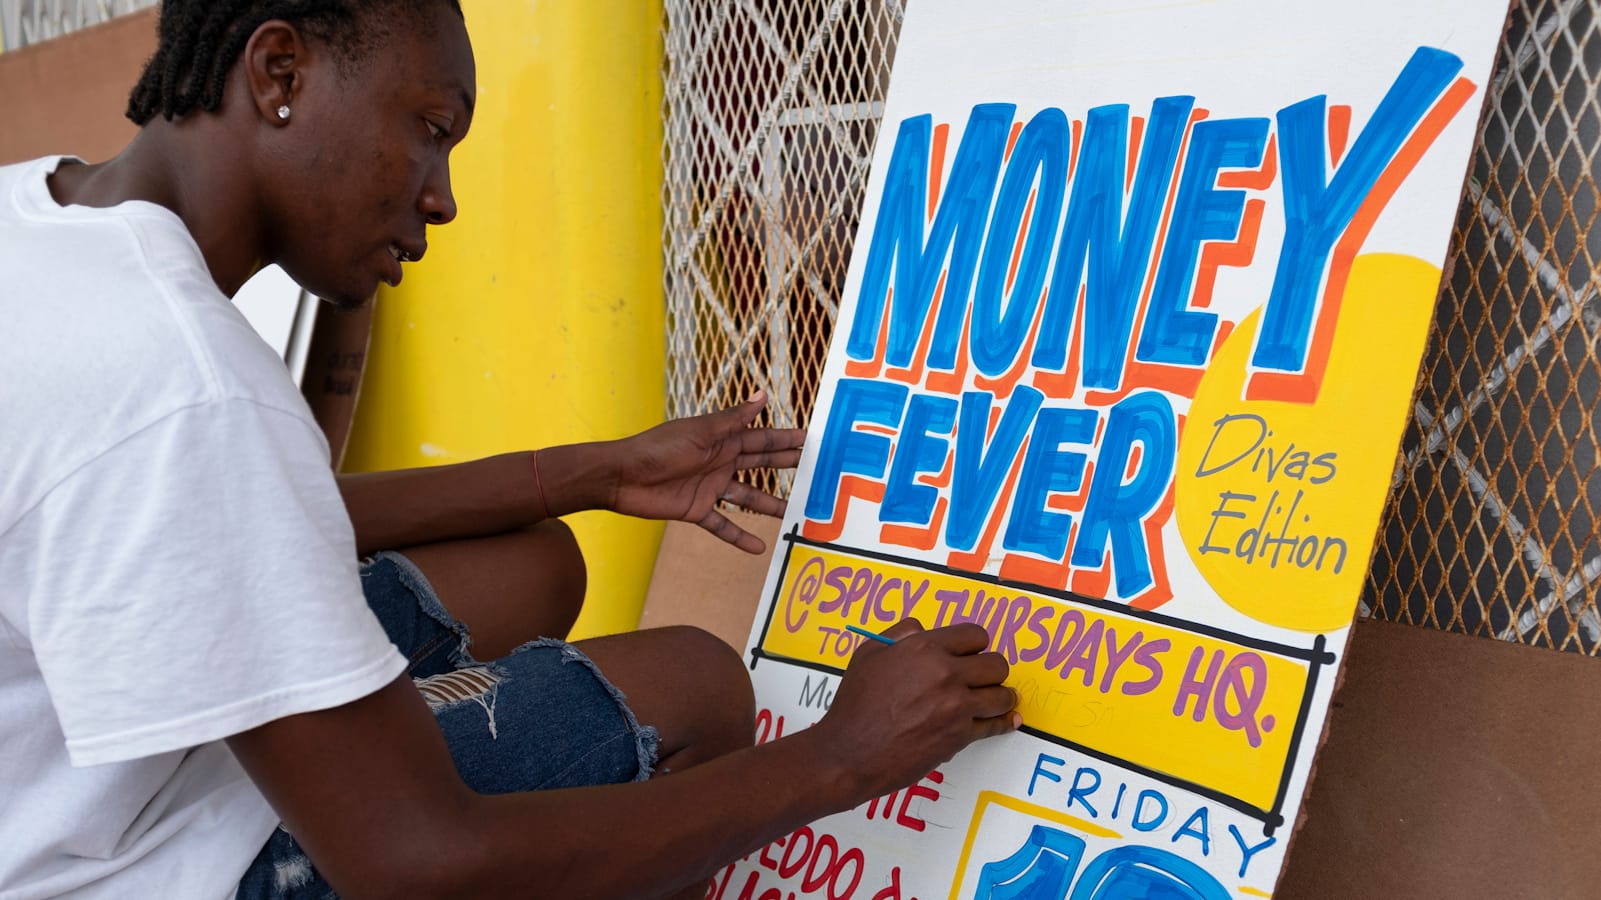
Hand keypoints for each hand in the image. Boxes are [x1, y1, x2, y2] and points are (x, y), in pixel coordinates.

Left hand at [608, 391, 804, 552]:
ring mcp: (709, 487)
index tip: (812, 439)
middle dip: (786, 466)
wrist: (621, 476)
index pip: (761, 439)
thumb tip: (763, 395)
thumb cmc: (658, 448)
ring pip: (747, 497)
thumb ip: (734, 419)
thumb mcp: (701, 432)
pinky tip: (759, 547)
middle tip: (815, 471)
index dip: (786, 440)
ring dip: (770, 505)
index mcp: (721, 440)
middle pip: (760, 465)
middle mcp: (720, 462)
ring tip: (795, 513)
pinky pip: (723, 525)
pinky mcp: (696, 509)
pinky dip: (739, 536)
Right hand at [809, 619, 1019, 800]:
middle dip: (991, 670)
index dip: (974, 645)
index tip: (971, 655)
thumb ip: (899, 634)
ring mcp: (956, 706)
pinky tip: (1008, 720)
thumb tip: (922, 629)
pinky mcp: (960, 736)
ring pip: (1002, 694)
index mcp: (924, 648)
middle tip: (982, 679)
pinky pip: (994, 725)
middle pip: (996, 664)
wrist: (850, 752)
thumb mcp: (868, 654)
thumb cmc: (854, 704)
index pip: (974, 635)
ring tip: (995, 700)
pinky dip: (1003, 723)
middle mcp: (945, 673)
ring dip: (1000, 697)